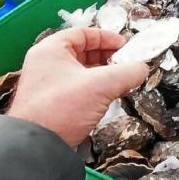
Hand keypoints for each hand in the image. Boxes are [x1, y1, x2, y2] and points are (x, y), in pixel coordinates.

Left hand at [7, 28, 148, 146]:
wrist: (37, 146)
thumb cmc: (62, 108)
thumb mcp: (101, 86)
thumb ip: (127, 73)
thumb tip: (142, 68)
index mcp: (51, 50)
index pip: (82, 33)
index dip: (106, 37)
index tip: (124, 45)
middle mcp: (45, 63)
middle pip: (81, 51)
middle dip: (106, 56)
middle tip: (124, 63)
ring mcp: (45, 84)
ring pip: (79, 71)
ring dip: (101, 74)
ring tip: (120, 81)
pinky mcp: (49, 103)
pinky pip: (75, 87)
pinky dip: (92, 88)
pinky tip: (106, 97)